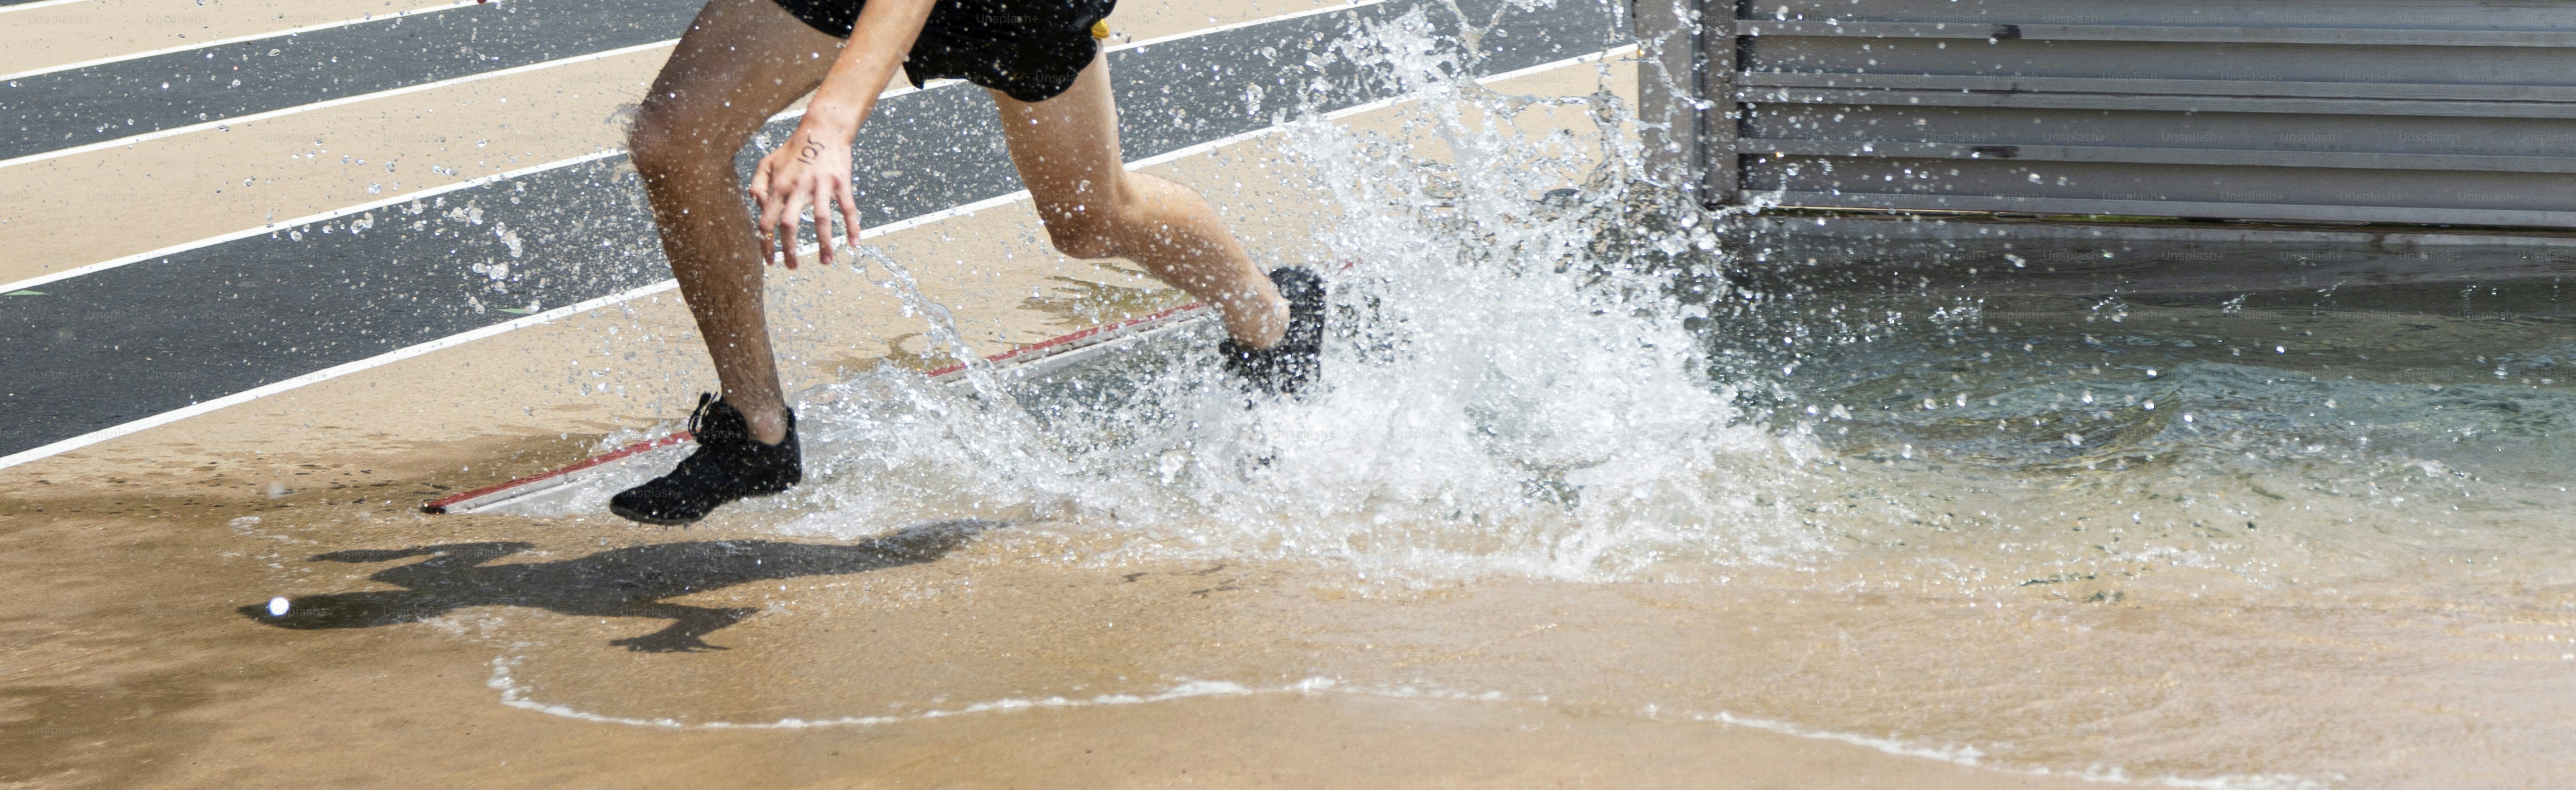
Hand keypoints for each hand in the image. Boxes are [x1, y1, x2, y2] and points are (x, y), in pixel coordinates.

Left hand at [747, 125, 862, 267]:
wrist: (823, 129)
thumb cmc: (794, 148)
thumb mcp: (768, 162)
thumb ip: (757, 185)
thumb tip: (757, 208)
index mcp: (778, 185)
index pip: (767, 220)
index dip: (766, 242)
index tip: (770, 261)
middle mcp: (798, 186)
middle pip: (790, 223)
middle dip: (789, 248)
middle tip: (792, 266)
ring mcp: (821, 184)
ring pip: (821, 219)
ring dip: (824, 243)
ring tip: (825, 262)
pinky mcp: (841, 182)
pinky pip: (848, 208)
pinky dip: (853, 226)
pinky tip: (855, 244)